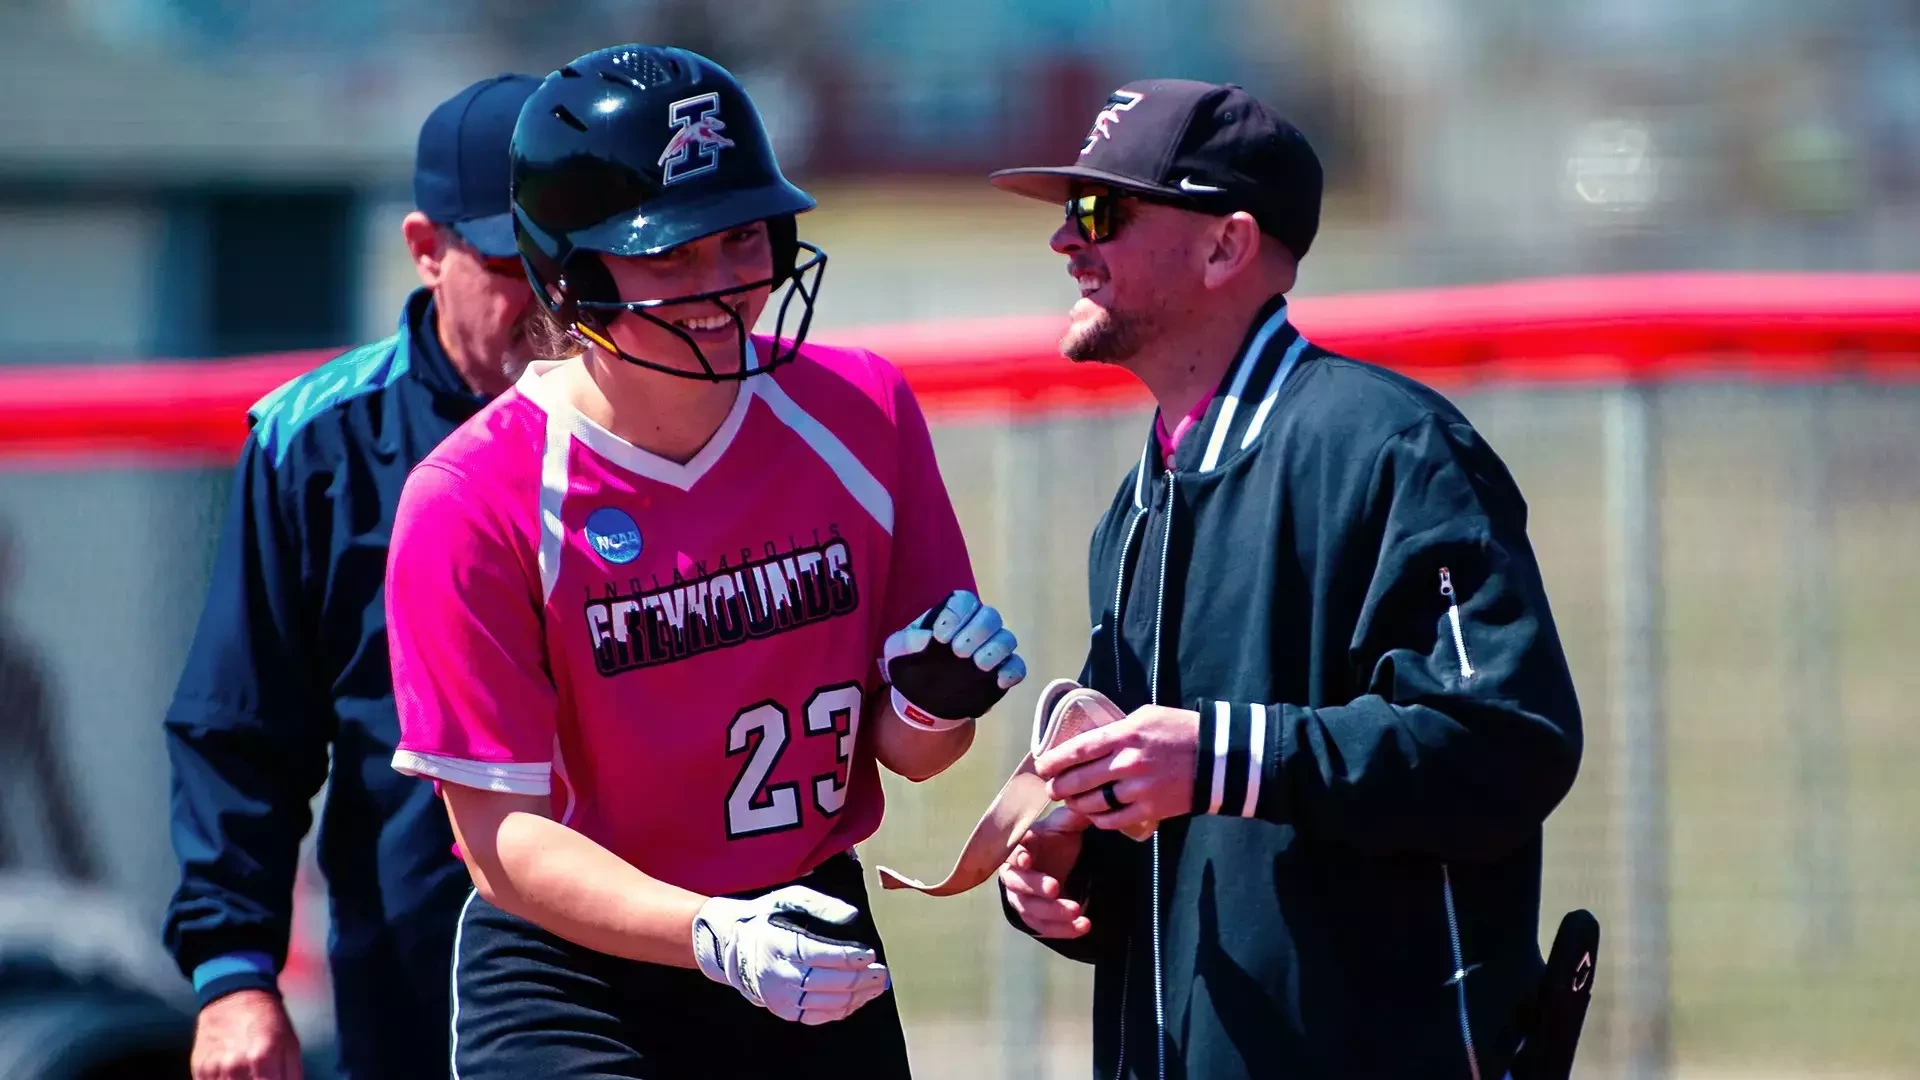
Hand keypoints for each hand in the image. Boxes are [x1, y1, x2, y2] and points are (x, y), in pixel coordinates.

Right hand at [191, 989, 302, 1079]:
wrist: (234, 994)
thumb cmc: (267, 1018)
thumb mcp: (290, 1045)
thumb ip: (291, 1076)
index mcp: (264, 1058)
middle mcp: (236, 1065)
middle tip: (261, 1076)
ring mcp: (214, 1069)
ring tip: (248, 1074)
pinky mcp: (199, 1069)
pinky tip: (232, 1075)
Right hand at [692, 886, 890, 1025]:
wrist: (734, 946)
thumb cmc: (769, 918)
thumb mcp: (789, 899)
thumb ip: (821, 905)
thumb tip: (852, 916)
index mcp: (779, 944)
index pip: (819, 955)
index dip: (848, 957)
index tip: (870, 954)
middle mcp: (777, 974)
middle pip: (826, 982)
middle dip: (858, 979)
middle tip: (881, 973)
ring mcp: (779, 996)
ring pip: (825, 1003)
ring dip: (855, 997)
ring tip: (876, 986)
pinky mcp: (783, 1010)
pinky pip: (817, 1016)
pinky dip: (841, 1010)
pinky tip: (857, 1000)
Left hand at [881, 590, 1026, 729]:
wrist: (922, 701)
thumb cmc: (911, 666)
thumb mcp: (896, 652)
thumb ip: (905, 641)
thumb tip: (925, 639)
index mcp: (953, 615)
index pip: (964, 601)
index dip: (956, 614)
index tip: (940, 636)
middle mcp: (977, 627)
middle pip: (990, 616)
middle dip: (977, 630)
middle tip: (959, 651)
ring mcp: (992, 650)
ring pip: (1007, 639)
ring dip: (995, 649)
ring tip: (978, 665)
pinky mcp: (1002, 673)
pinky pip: (1017, 667)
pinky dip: (1012, 671)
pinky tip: (999, 680)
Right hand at [999, 805, 1093, 938]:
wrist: (1055, 863)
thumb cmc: (1055, 840)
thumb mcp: (1064, 826)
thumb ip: (1072, 817)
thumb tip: (1085, 804)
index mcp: (1020, 847)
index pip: (1012, 850)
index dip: (1018, 854)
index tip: (1027, 858)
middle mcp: (1014, 873)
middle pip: (1017, 882)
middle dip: (1034, 886)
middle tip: (1055, 887)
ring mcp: (1021, 897)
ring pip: (1029, 908)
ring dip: (1052, 912)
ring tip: (1077, 912)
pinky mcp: (1032, 917)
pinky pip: (1043, 927)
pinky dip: (1062, 929)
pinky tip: (1083, 926)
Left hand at [1035, 704, 1200, 835]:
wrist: (1218, 757)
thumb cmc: (1181, 730)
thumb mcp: (1146, 716)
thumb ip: (1117, 730)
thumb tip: (1090, 742)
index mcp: (1125, 735)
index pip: (1079, 749)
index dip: (1055, 760)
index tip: (1042, 766)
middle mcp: (1128, 762)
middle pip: (1080, 780)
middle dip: (1059, 787)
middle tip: (1051, 789)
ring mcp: (1139, 788)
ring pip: (1094, 802)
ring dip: (1076, 804)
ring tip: (1071, 801)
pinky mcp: (1151, 809)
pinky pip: (1114, 819)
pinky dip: (1099, 819)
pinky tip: (1095, 815)